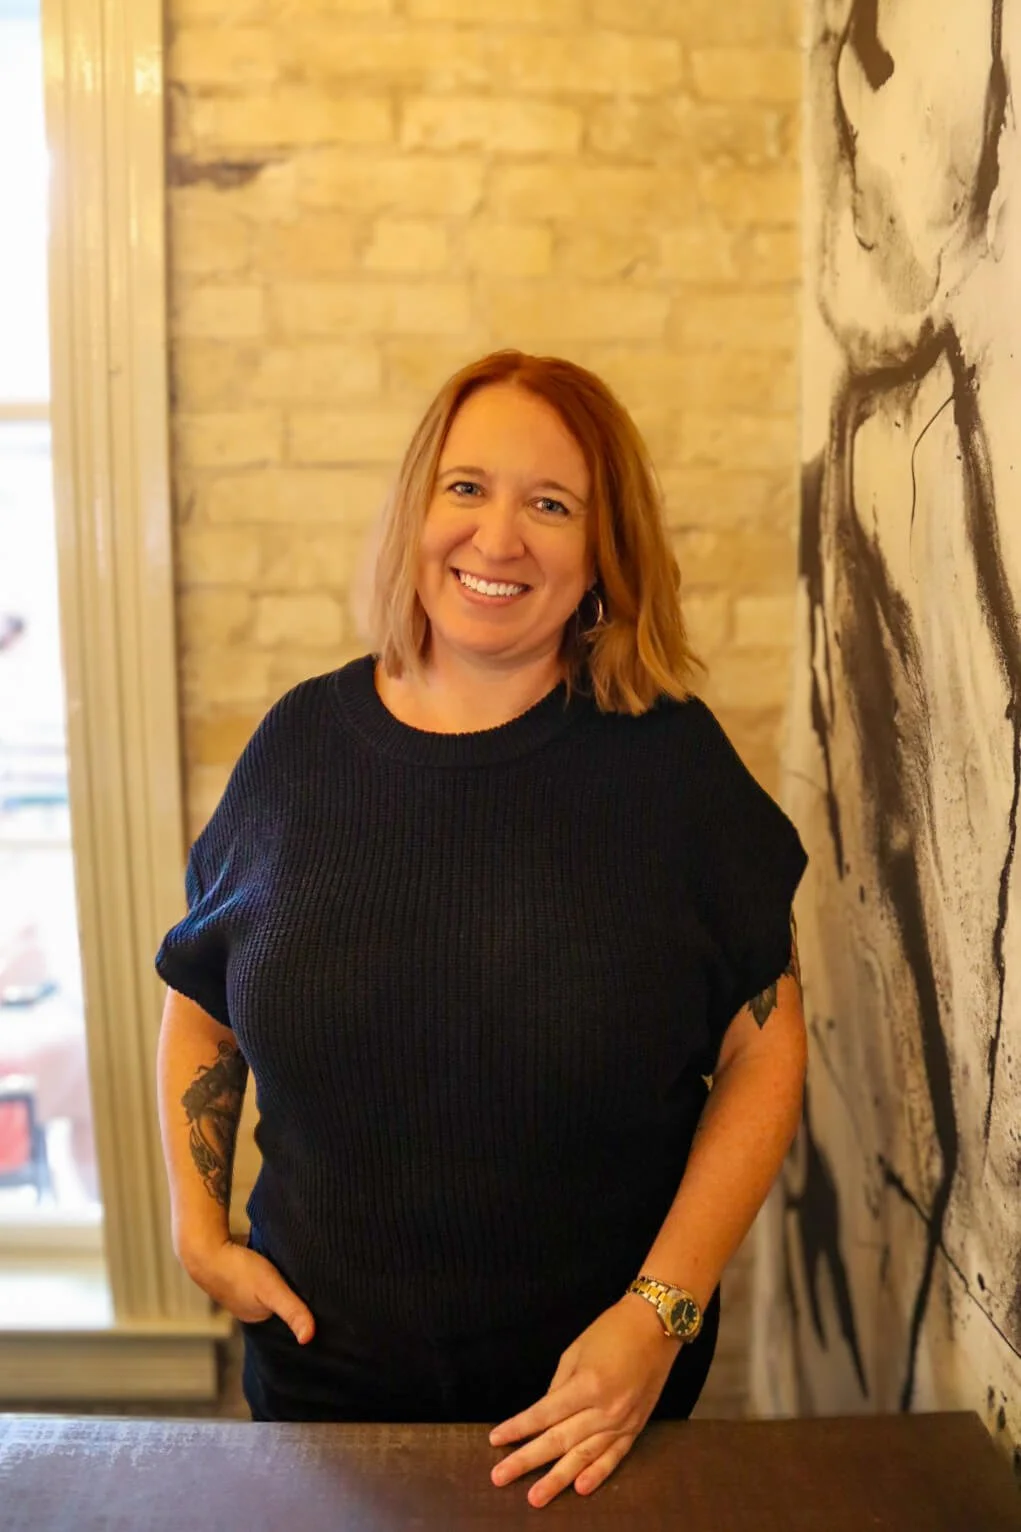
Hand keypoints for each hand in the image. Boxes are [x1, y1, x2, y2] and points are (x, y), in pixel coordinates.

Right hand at [181, 1236, 315, 1344]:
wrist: (205, 1249)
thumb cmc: (239, 1271)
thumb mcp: (271, 1291)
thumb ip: (291, 1311)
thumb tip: (309, 1338)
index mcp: (257, 1316)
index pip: (287, 1315)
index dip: (303, 1306)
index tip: (320, 1298)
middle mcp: (249, 1305)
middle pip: (279, 1299)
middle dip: (293, 1291)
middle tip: (316, 1278)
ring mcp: (241, 1287)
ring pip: (269, 1284)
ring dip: (280, 1276)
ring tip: (299, 1266)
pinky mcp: (237, 1268)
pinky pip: (259, 1269)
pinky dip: (269, 1264)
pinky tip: (277, 1254)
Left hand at [488, 1296, 678, 1507]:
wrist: (655, 1326)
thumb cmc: (611, 1331)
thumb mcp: (575, 1351)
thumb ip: (558, 1387)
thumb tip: (543, 1416)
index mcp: (587, 1384)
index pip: (544, 1414)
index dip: (518, 1428)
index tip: (495, 1440)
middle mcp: (604, 1409)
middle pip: (559, 1441)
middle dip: (527, 1460)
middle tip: (500, 1477)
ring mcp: (622, 1422)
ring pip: (584, 1457)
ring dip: (557, 1479)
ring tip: (535, 1497)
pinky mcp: (635, 1428)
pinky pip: (614, 1457)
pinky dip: (597, 1474)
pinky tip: (580, 1489)